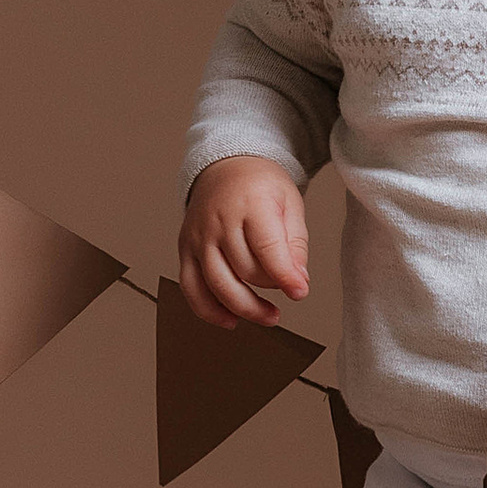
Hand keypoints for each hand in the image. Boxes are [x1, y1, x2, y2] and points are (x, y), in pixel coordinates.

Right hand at [180, 156, 309, 327]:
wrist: (225, 167)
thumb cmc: (260, 186)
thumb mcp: (290, 203)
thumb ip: (295, 244)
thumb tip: (297, 282)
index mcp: (250, 204)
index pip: (266, 247)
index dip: (284, 275)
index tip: (300, 292)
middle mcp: (219, 221)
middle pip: (243, 270)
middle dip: (270, 289)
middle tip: (290, 292)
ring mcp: (198, 237)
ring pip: (216, 285)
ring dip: (245, 308)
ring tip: (269, 315)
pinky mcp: (186, 250)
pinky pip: (191, 288)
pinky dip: (209, 311)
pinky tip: (230, 320)